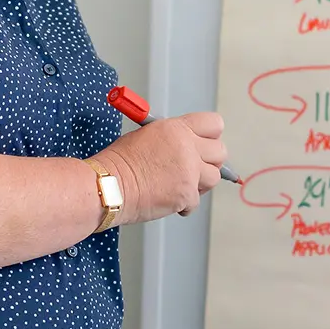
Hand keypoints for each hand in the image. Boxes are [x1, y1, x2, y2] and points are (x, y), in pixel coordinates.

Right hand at [94, 112, 226, 224]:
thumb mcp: (146, 135)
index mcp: (177, 128)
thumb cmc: (120, 162)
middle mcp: (187, 147)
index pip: (214, 124)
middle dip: (210, 161)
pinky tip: (167, 198)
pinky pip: (196, 201)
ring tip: (178, 184)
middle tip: (195, 167)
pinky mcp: (186, 195)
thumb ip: (172, 138)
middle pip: (220, 152)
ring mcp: (189, 172)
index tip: (205, 144)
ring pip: (213, 178)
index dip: (211, 135)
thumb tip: (187, 145)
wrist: (109, 186)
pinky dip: (184, 204)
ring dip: (199, 184)